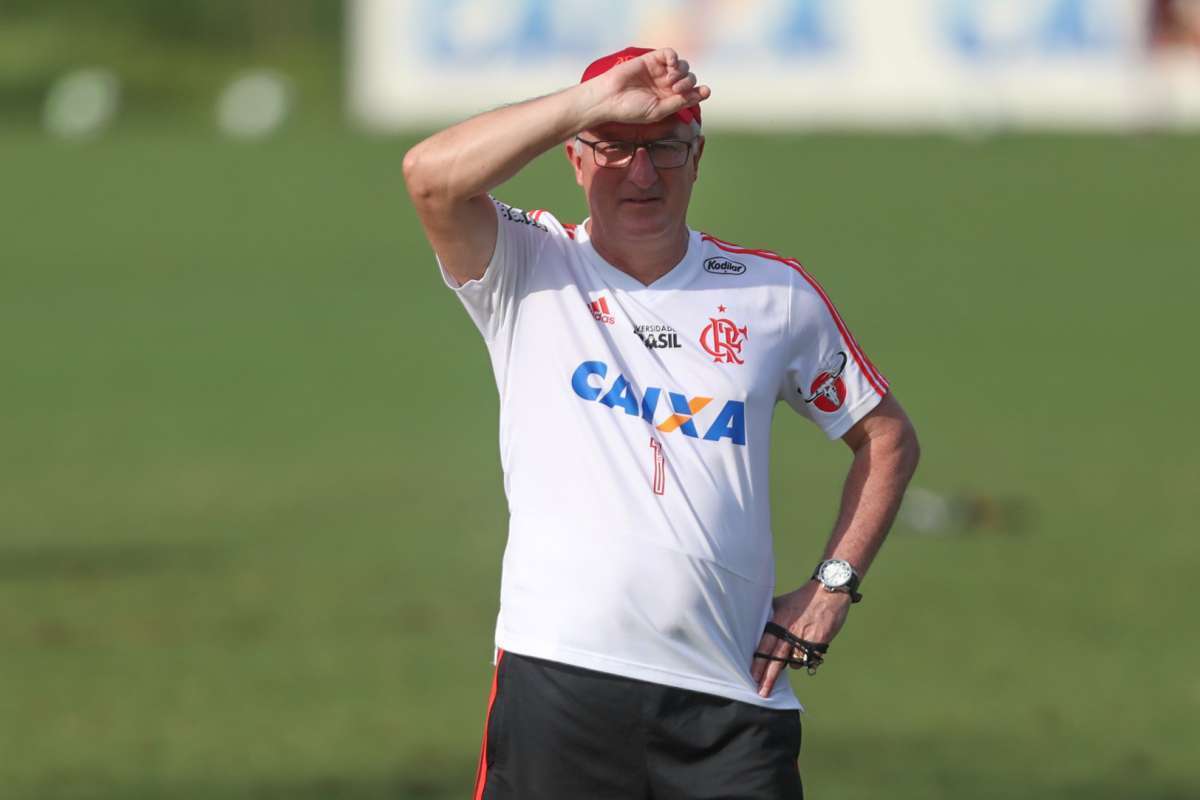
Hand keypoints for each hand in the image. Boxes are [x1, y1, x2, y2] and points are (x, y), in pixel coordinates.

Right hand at [594, 48, 710, 124]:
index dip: (700, 91)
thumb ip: (679, 102)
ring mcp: (659, 72)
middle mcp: (666, 86)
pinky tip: (670, 65)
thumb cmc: (630, 110)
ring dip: (681, 72)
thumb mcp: (658, 111)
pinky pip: (670, 53)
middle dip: (687, 83)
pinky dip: (674, 57)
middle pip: (689, 79)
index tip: (705, 91)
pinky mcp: (651, 60)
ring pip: (682, 66)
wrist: (608, 98)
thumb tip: (702, 94)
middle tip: (675, 89)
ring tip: (669, 80)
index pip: (691, 94)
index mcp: (669, 101)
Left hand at [751, 582, 851, 696]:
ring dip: (790, 664)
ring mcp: (804, 637)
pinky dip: (806, 659)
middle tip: (762, 692)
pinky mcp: (819, 641)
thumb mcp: (780, 604)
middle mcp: (789, 631)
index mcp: (777, 621)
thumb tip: (757, 629)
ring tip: (792, 657)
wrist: (828, 591)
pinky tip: (807, 652)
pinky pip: (808, 658)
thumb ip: (769, 617)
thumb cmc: (803, 598)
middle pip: (775, 659)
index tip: (751, 677)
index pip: (764, 646)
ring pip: (793, 662)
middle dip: (768, 677)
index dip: (757, 663)